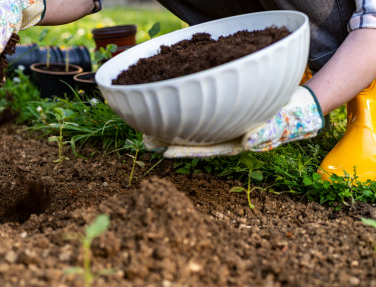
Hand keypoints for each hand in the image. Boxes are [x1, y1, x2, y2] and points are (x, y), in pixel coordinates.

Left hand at [145, 86, 324, 157]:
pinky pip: (201, 107)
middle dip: (169, 138)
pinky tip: (170, 98)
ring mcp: (221, 122)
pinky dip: (186, 104)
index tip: (163, 150)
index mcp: (232, 142)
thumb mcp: (279, 127)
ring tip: (148, 122)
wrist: (295, 105)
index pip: (204, 149)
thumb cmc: (287, 118)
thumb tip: (248, 142)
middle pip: (191, 138)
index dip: (184, 149)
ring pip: (193, 123)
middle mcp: (222, 133)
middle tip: (144, 140)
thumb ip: (265, 134)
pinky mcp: (223, 107)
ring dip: (172, 123)